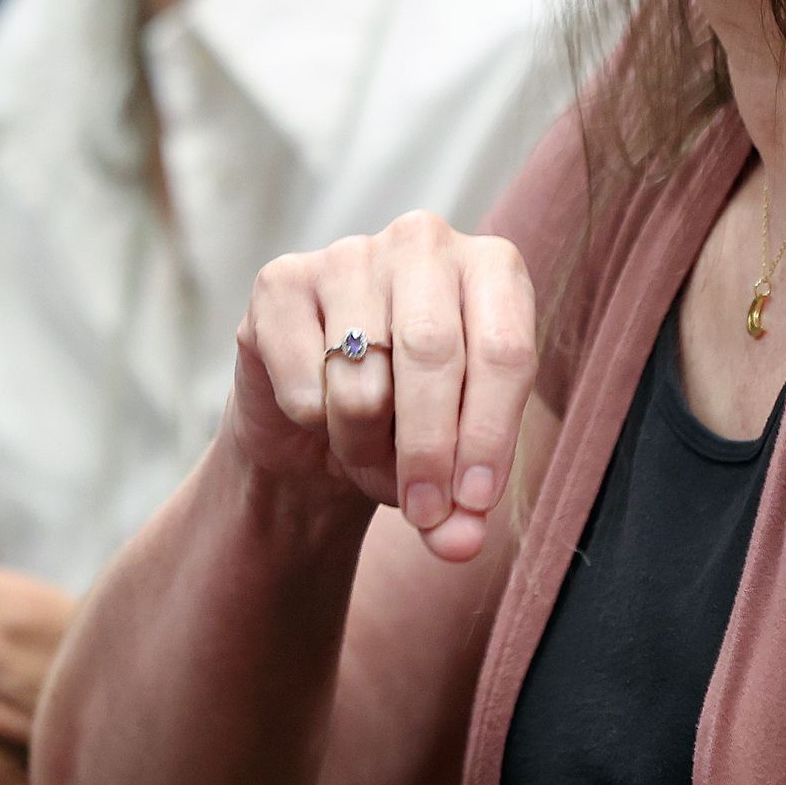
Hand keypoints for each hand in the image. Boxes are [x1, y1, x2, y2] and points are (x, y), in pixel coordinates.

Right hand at [228, 212, 535, 565]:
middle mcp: (425, 243)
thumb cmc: (406, 427)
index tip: (473, 503)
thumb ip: (464, 506)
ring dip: (363, 447)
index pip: (504, 351)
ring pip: (363, 383)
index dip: (490, 436)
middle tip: (424, 511)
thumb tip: (458, 541)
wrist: (315, 421)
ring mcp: (349, 253)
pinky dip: (312, 423)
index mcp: (493, 269)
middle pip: (433, 356)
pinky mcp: (281, 281)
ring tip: (365, 449)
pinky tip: (315, 413)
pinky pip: (304, 383)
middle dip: (428, 452)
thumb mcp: (453, 466)